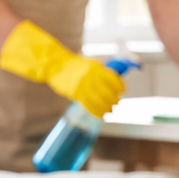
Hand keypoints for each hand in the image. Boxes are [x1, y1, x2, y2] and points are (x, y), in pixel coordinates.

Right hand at [0, 21, 124, 116]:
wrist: (56, 66)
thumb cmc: (76, 65)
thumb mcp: (91, 64)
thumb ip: (102, 72)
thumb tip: (115, 83)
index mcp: (96, 68)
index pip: (113, 79)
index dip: (120, 86)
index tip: (123, 91)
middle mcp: (91, 77)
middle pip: (108, 92)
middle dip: (114, 99)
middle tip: (116, 103)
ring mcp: (83, 86)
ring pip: (100, 101)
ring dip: (107, 107)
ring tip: (110, 109)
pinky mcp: (75, 94)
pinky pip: (89, 106)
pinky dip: (97, 111)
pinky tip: (101, 113)